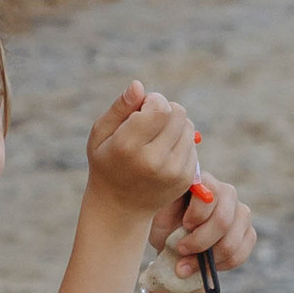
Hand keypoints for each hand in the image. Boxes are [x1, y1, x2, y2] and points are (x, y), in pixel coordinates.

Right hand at [86, 80, 201, 223]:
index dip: (153, 101)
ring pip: (188, 127)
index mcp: (129, 146)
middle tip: (150, 123)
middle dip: (166, 111)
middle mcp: (153, 160)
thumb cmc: (107, 162)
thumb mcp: (101, 134)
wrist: (120, 207)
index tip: (141, 109)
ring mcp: (173, 172)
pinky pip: (193, 145)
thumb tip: (139, 85)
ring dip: (175, 126)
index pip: (160, 107)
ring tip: (156, 138)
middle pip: (178, 114)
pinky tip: (163, 153)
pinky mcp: (186, 179)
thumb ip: (119, 107)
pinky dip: (180, 143)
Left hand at [149, 167, 257, 281]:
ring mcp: (241, 213)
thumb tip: (181, 219)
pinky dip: (220, 266)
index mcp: (205, 182)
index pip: (211, 191)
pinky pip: (240, 254)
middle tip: (181, 250)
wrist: (176, 245)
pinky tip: (204, 266)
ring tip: (187, 265)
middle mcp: (227, 193)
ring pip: (232, 242)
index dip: (198, 213)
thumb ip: (168, 211)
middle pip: (223, 221)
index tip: (184, 225)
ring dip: (207, 259)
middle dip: (200, 242)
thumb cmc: (167, 225)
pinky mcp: (248, 234)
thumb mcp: (159, 216)